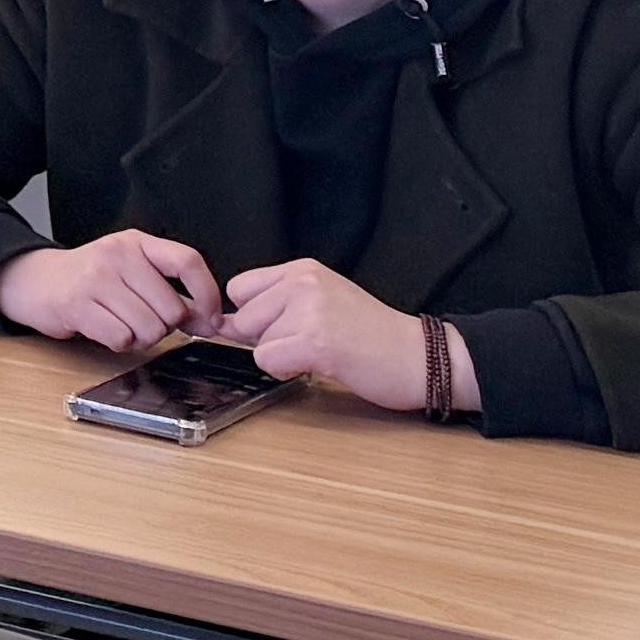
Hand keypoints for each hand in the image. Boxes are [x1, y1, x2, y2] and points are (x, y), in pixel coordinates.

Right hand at [0, 229, 224, 350]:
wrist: (36, 280)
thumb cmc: (91, 278)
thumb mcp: (132, 271)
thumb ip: (171, 293)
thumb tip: (210, 322)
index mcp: (137, 243)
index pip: (187, 261)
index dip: (208, 294)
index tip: (211, 318)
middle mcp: (117, 254)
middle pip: (171, 308)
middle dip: (165, 327)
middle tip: (143, 320)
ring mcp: (95, 278)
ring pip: (149, 328)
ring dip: (141, 338)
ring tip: (122, 324)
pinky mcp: (76, 304)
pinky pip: (121, 338)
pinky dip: (119, 343)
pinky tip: (105, 329)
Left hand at [225, 257, 446, 415]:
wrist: (419, 357)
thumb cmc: (373, 336)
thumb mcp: (323, 301)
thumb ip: (277, 305)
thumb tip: (221, 323)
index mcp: (303, 269)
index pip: (240, 288)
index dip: (253, 315)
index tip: (280, 327)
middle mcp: (303, 282)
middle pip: (243, 317)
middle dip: (266, 338)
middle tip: (308, 342)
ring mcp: (309, 311)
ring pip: (255, 342)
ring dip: (281, 356)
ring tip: (321, 352)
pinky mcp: (316, 342)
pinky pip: (267, 360)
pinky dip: (286, 370)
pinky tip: (318, 365)